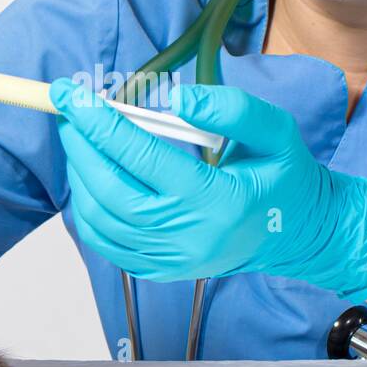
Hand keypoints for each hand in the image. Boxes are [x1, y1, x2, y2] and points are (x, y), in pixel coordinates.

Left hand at [49, 78, 366, 300]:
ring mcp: (172, 261)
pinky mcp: (161, 271)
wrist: (298, 233)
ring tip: (79, 139)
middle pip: (112, 192)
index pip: (143, 158)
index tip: (70, 95)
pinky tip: (91, 177)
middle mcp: (189, 237)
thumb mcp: (275, 131)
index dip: (100, 123)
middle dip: (80, 147)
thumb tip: (176, 98)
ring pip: (101, 220)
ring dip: (79, 175)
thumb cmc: (283, 176)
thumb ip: (231, 109)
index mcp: (218, 200)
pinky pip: (106, 243)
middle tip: (68, 111)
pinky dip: (88, 208)